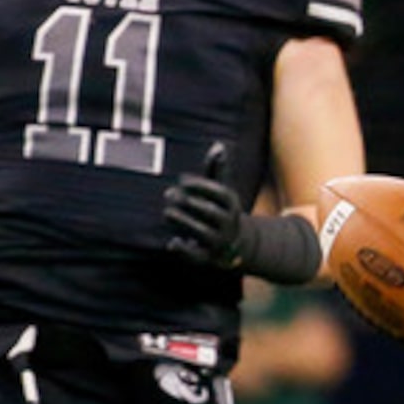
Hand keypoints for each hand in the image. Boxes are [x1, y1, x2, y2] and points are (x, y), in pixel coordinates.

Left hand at [162, 143, 245, 265]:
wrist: (235, 245)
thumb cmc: (220, 210)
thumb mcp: (221, 191)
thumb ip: (216, 169)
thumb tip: (218, 145)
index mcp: (232, 204)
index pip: (220, 193)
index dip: (201, 185)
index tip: (182, 180)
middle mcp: (229, 223)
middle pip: (211, 212)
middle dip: (189, 202)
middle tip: (168, 194)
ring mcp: (220, 241)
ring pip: (203, 232)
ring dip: (184, 222)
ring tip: (167, 213)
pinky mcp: (209, 258)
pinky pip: (198, 256)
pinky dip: (185, 250)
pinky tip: (172, 242)